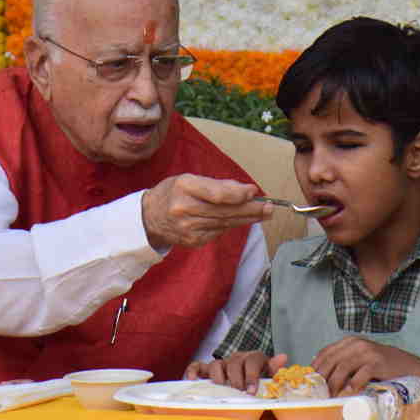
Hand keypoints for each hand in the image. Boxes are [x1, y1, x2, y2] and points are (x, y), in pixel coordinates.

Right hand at [142, 174, 269, 249]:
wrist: (149, 217)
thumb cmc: (173, 192)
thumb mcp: (189, 179)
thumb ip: (217, 184)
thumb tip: (247, 190)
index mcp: (184, 187)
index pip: (216, 194)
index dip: (238, 194)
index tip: (254, 192)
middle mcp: (185, 209)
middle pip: (225, 211)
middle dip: (251, 209)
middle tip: (269, 207)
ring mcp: (189, 228)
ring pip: (226, 223)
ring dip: (247, 218)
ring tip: (264, 213)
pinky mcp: (193, 241)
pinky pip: (219, 232)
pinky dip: (232, 225)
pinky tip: (242, 219)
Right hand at [183, 352, 287, 394]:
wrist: (245, 386)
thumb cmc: (258, 384)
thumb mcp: (268, 378)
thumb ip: (273, 370)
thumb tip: (283, 357)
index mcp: (253, 359)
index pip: (252, 360)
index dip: (252, 375)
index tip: (251, 391)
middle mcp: (236, 359)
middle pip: (234, 362)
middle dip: (236, 378)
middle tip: (238, 391)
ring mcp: (221, 364)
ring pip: (216, 364)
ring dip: (218, 376)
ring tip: (221, 387)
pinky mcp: (206, 370)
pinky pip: (197, 366)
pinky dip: (193, 371)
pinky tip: (192, 380)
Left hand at [311, 336, 419, 395]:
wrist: (409, 366)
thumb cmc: (383, 366)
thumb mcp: (362, 359)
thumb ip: (346, 363)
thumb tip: (325, 379)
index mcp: (349, 342)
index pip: (325, 353)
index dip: (317, 368)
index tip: (312, 383)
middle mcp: (356, 344)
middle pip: (331, 360)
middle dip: (323, 378)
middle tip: (320, 394)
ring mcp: (366, 352)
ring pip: (342, 367)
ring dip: (334, 384)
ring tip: (331, 397)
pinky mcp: (376, 363)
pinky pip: (359, 375)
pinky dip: (351, 386)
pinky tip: (348, 394)